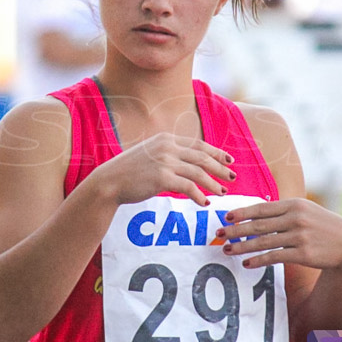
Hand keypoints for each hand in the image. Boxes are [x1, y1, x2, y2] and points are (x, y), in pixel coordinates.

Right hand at [92, 132, 234, 206]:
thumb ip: (167, 155)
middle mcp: (167, 147)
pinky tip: (204, 203)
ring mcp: (164, 162)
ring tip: (222, 192)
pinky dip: (199, 196)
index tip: (229, 159)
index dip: (216, 152)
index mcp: (165, 139)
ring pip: (198, 173)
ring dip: (213, 183)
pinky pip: (188, 188)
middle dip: (220, 167)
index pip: (198, 144)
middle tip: (232, 176)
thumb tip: (187, 164)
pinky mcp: (161, 178)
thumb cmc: (128, 172)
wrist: (108, 182)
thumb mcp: (149, 154)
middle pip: (202, 157)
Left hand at [215, 198, 341, 270]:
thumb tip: (253, 212)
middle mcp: (296, 218)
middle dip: (235, 230)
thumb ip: (282, 210)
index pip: (262, 208)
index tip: (226, 217)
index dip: (242, 213)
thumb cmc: (321, 225)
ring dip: (242, 247)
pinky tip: (247, 263)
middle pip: (258, 225)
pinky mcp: (303, 254)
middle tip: (218, 234)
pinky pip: (274, 257)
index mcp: (294, 204)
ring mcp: (300, 236)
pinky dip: (258, 260)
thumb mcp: (305, 210)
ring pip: (263, 242)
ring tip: (227, 250)